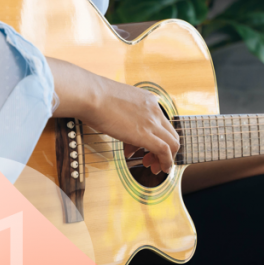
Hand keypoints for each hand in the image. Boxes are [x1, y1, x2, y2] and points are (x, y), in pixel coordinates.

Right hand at [48, 57, 178, 173]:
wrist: (90, 94)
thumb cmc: (94, 97)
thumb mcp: (117, 102)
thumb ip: (123, 113)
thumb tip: (121, 127)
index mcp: (148, 100)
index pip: (160, 123)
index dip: (153, 138)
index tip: (137, 147)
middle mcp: (154, 109)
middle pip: (171, 134)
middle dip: (165, 151)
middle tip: (150, 160)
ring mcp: (151, 121)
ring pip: (173, 143)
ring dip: (165, 159)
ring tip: (152, 167)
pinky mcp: (145, 134)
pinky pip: (164, 150)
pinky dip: (166, 162)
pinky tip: (162, 170)